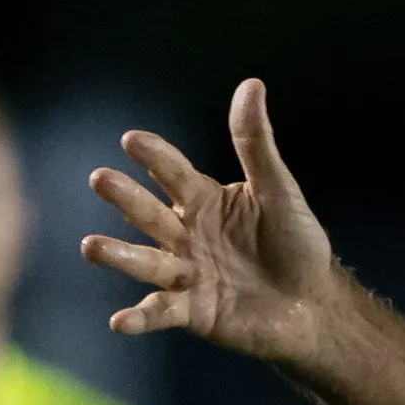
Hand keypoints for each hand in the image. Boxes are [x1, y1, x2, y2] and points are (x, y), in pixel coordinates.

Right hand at [82, 80, 346, 364]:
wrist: (313, 302)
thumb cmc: (296, 242)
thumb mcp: (279, 191)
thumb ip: (256, 144)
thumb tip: (251, 84)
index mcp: (203, 201)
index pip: (173, 173)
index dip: (155, 157)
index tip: (132, 139)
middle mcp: (185, 235)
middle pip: (150, 214)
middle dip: (126, 197)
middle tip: (100, 178)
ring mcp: (184, 274)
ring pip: (146, 262)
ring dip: (118, 254)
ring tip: (91, 245)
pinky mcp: (191, 311)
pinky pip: (160, 312)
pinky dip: (140, 318)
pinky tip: (120, 321)